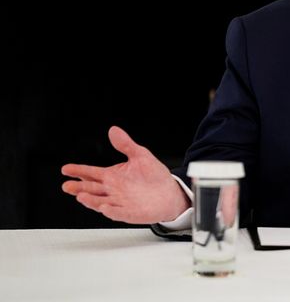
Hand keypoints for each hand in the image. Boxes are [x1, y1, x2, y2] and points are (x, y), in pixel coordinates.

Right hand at [62, 126, 190, 223]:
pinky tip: (105, 207)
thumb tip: (114, 130)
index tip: (66, 168)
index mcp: (112, 176)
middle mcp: (113, 190)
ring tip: (80, 196)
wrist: (170, 192)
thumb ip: (125, 144)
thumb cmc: (153, 176)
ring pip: (100, 202)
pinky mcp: (130, 212)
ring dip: (90, 200)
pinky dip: (111, 210)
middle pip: (91, 189)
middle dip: (78, 188)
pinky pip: (118, 212)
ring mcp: (120, 202)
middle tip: (67, 185)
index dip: (78, 171)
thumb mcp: (140, 155)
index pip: (91, 173)